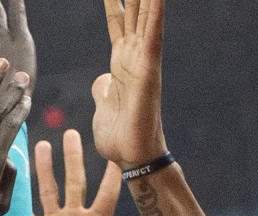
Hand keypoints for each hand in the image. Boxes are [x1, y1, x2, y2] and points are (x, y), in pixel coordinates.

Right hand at [31, 130, 149, 215]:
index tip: (114, 149)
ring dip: (45, 168)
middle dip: (73, 157)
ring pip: (49, 190)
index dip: (111, 172)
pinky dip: (20, 195)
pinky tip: (14, 175)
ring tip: (42, 143)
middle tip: (72, 132)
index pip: (107, 191)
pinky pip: (26, 213)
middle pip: (75, 181)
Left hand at [92, 0, 166, 167]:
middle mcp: (134, 54)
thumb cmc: (120, 138)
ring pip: (145, 13)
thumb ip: (103, 88)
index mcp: (121, 60)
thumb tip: (102, 80)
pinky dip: (156, 11)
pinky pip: (152, 33)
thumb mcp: (103, 105)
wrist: (131, 159)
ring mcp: (143, 59)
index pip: (118, 17)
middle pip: (134, 7)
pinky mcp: (148, 69)